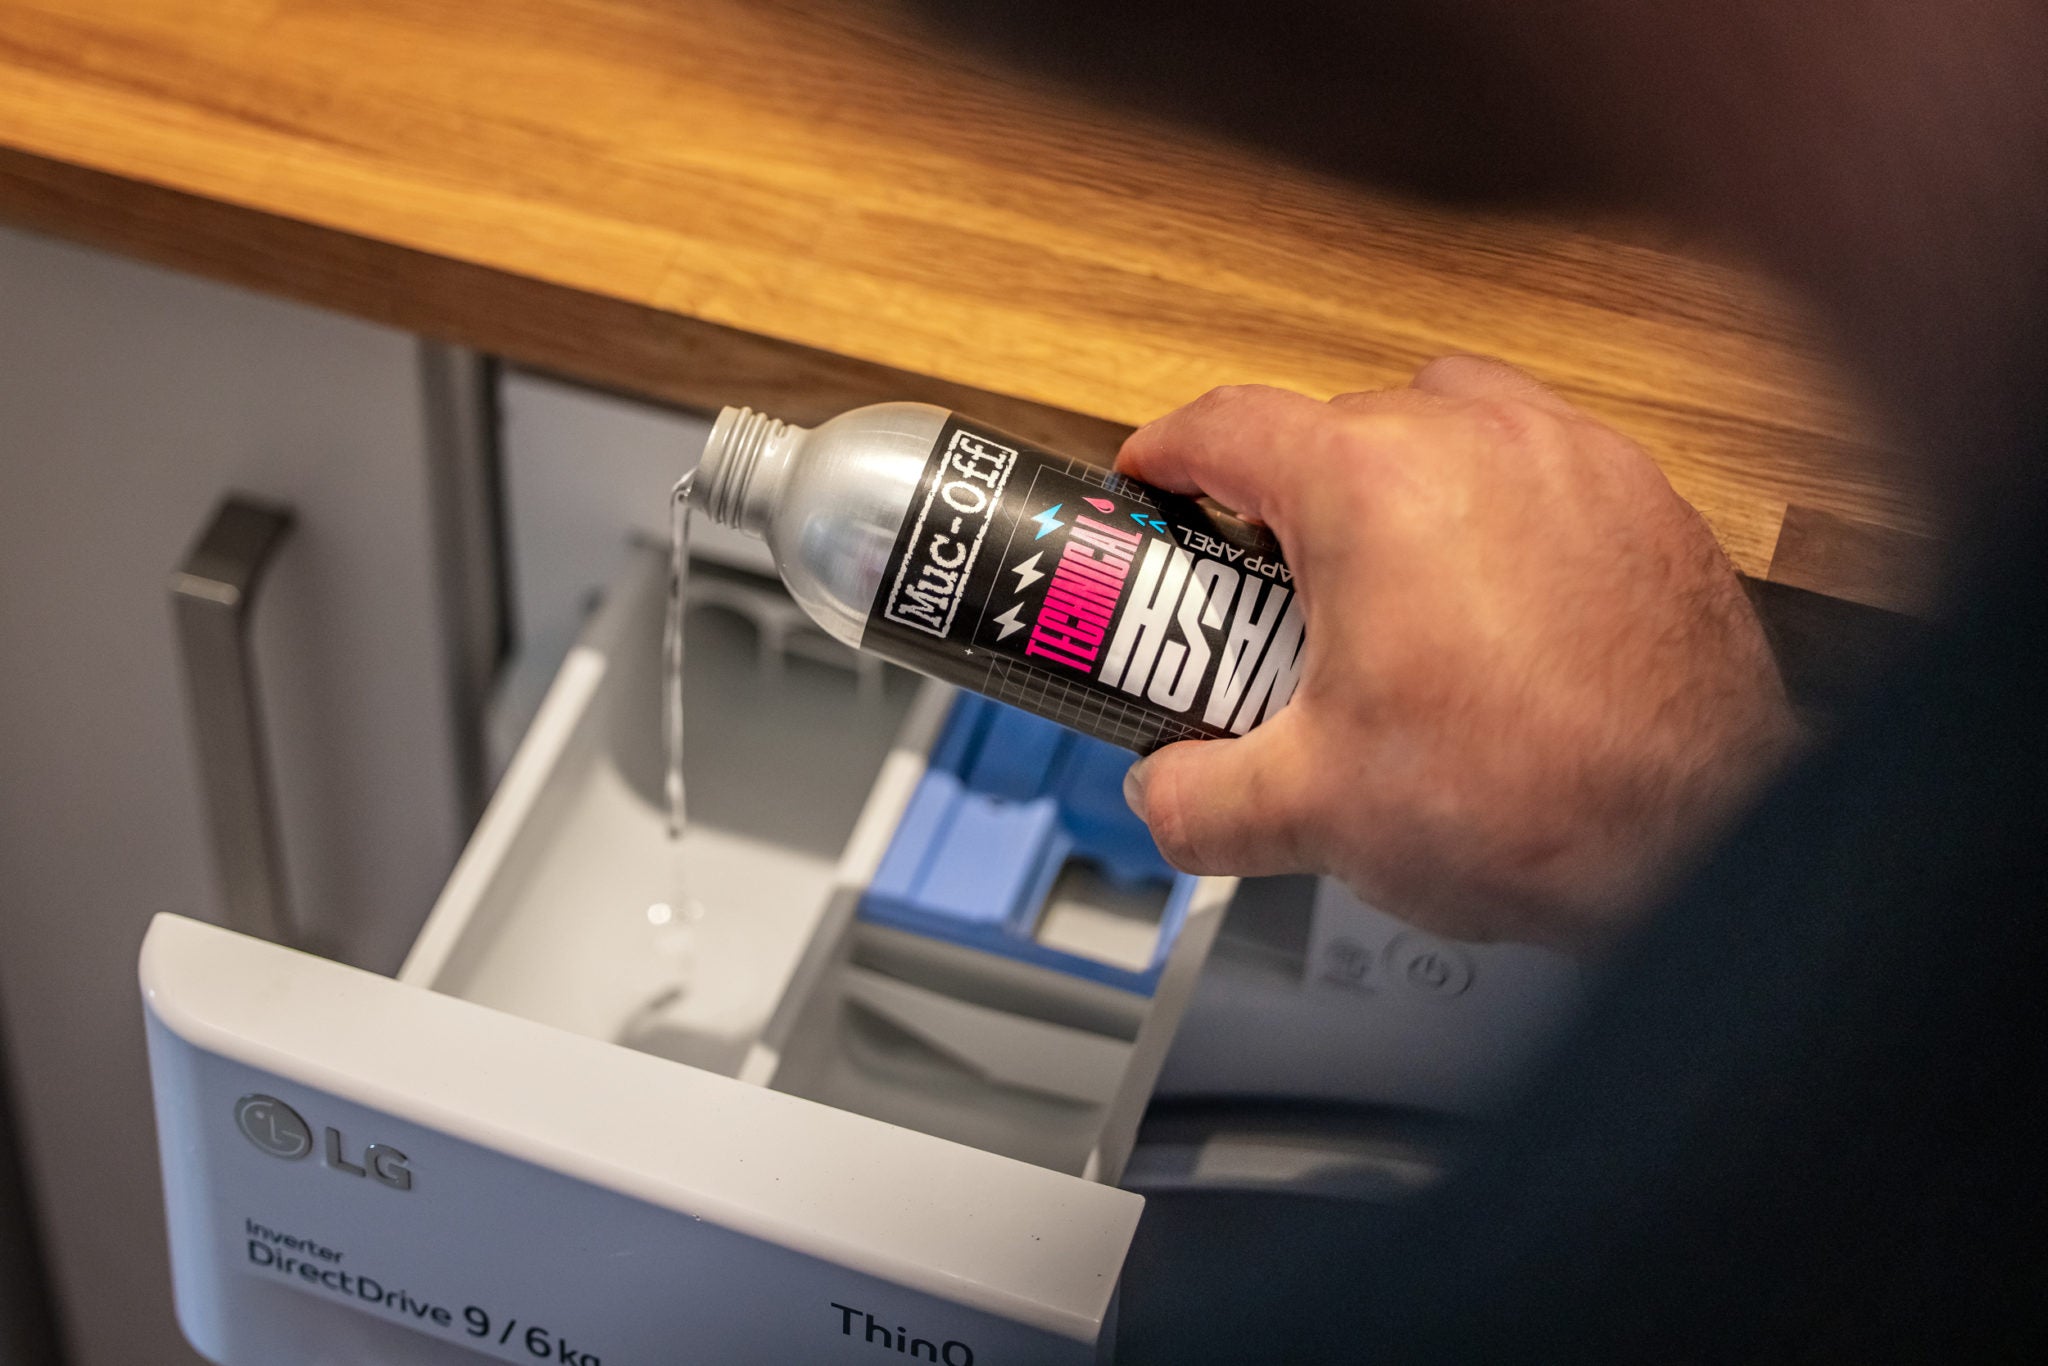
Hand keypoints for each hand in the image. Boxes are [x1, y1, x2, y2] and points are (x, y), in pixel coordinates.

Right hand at [1117, 357, 1797, 949]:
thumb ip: (1199, 800)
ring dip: (1390, 477)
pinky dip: (1489, 504)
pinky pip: (1536, 460)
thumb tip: (1163, 794)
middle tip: (1261, 587)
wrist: (1704, 838)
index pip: (1229, 423)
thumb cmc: (1530, 801)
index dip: (1168, 453)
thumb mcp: (1313, 812)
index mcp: (1372, 487)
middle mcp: (1476, 440)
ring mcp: (1573, 457)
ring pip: (1443, 421)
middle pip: (1335, 423)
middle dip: (1280, 494)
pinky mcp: (1644, 499)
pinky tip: (1486, 601)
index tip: (1151, 482)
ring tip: (1379, 578)